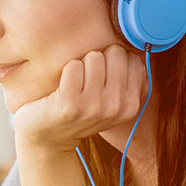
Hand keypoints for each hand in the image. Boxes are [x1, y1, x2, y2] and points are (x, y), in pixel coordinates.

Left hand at [12, 44, 147, 152]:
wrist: (48, 138)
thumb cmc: (79, 110)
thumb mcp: (110, 100)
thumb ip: (126, 78)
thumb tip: (137, 48)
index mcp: (130, 105)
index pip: (133, 59)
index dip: (114, 60)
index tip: (102, 77)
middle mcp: (116, 107)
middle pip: (115, 53)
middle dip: (98, 59)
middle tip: (85, 80)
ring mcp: (93, 106)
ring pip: (94, 57)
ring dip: (81, 65)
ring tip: (73, 85)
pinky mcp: (70, 103)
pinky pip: (73, 66)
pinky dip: (65, 71)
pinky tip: (61, 89)